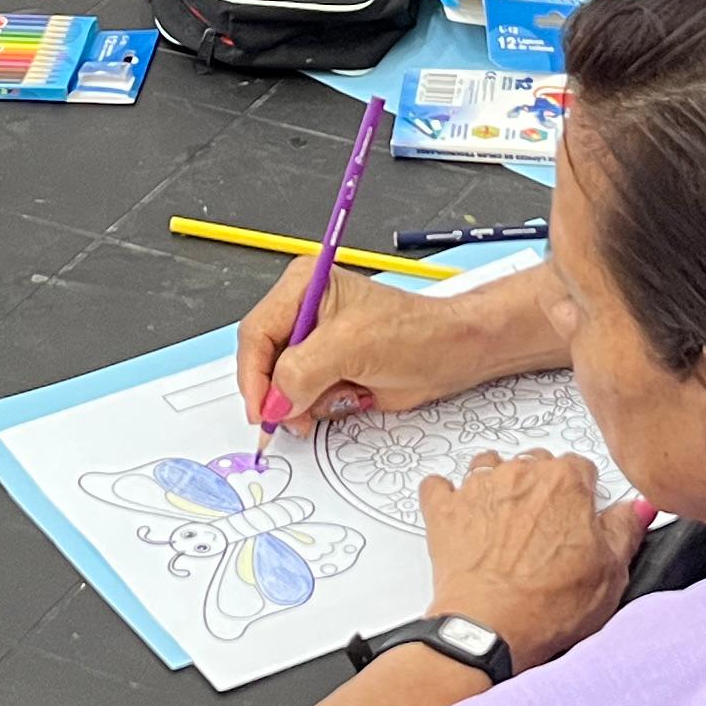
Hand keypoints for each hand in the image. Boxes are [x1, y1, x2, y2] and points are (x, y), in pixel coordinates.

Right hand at [234, 267, 474, 434]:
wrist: (451, 356)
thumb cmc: (415, 333)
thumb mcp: (352, 346)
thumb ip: (304, 370)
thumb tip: (276, 399)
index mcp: (304, 286)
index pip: (257, 332)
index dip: (254, 375)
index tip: (261, 409)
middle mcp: (304, 311)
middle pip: (264, 360)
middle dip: (277, 393)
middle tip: (289, 419)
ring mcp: (315, 343)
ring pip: (281, 384)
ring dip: (301, 403)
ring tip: (334, 400)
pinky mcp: (327, 369)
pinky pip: (302, 397)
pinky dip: (317, 407)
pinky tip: (346, 398)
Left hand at [416, 452, 647, 669]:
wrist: (489, 631)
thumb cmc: (547, 607)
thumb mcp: (610, 574)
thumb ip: (625, 530)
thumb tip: (638, 507)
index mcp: (566, 481)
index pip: (581, 468)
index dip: (582, 496)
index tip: (579, 520)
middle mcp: (521, 474)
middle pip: (536, 464)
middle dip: (542, 490)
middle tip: (544, 531)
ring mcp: (478, 488)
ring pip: (490, 467)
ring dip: (498, 487)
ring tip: (505, 524)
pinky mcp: (444, 510)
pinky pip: (438, 486)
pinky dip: (448, 497)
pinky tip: (460, 517)